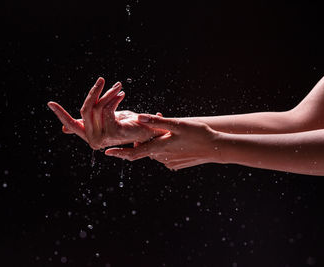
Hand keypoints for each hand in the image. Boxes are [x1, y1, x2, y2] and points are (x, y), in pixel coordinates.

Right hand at [47, 77, 166, 148]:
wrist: (150, 131)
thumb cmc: (129, 124)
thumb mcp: (105, 119)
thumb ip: (87, 122)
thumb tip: (64, 129)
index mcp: (90, 137)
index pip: (71, 125)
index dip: (60, 113)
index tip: (50, 103)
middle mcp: (94, 141)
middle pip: (85, 110)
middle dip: (93, 93)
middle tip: (101, 80)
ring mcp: (103, 139)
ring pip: (97, 107)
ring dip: (108, 93)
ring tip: (118, 87)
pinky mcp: (113, 133)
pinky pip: (107, 109)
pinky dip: (114, 99)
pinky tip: (121, 94)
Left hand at [105, 114, 221, 169]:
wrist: (217, 148)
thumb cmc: (198, 133)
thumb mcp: (177, 124)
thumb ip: (156, 122)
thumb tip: (138, 118)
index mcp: (158, 148)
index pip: (133, 154)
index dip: (119, 153)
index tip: (106, 152)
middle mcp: (161, 158)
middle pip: (146, 148)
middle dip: (145, 138)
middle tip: (155, 121)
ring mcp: (170, 162)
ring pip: (156, 150)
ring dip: (157, 141)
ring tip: (169, 129)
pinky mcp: (177, 163)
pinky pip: (165, 154)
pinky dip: (165, 147)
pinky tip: (178, 139)